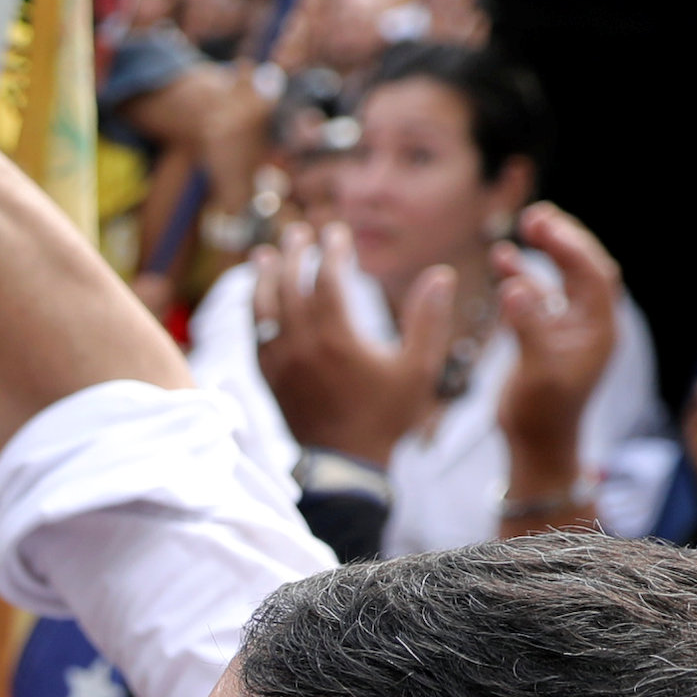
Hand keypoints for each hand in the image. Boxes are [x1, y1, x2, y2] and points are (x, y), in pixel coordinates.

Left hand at [247, 223, 447, 467]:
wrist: (346, 464)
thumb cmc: (387, 417)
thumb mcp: (418, 369)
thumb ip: (428, 320)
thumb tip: (441, 275)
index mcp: (336, 339)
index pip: (327, 280)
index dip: (332, 252)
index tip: (337, 232)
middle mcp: (300, 346)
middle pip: (289, 286)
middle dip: (293, 255)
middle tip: (298, 232)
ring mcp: (278, 362)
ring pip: (262, 309)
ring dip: (263, 278)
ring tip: (264, 255)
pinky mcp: (267, 378)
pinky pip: (254, 335)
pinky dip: (255, 310)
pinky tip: (258, 299)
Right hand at [495, 203, 621, 477]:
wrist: (536, 445)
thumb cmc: (542, 413)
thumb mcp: (537, 371)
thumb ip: (528, 327)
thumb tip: (515, 286)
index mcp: (599, 330)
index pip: (593, 276)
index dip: (571, 247)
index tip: (544, 227)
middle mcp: (588, 325)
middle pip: (582, 270)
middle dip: (562, 241)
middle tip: (536, 217)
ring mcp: (567, 331)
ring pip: (561, 281)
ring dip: (543, 254)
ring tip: (524, 229)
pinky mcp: (545, 339)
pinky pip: (538, 299)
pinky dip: (523, 278)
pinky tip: (503, 263)